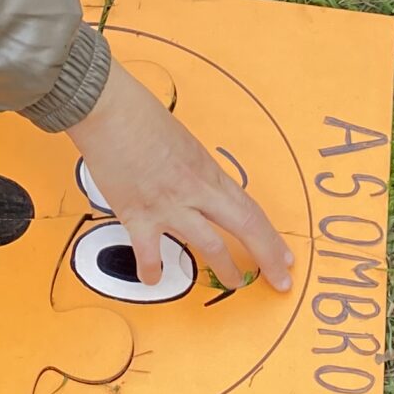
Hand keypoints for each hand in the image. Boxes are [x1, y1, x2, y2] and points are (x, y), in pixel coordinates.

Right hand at [67, 61, 293, 293]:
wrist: (108, 109)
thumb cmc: (141, 115)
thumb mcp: (182, 142)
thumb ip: (194, 172)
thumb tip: (196, 191)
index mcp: (208, 171)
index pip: (250, 209)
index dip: (271, 237)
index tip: (284, 257)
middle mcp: (195, 190)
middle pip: (244, 227)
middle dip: (267, 257)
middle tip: (281, 281)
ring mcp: (168, 205)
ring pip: (209, 245)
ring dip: (224, 268)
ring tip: (235, 284)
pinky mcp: (137, 214)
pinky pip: (149, 253)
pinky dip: (152, 270)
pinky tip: (154, 278)